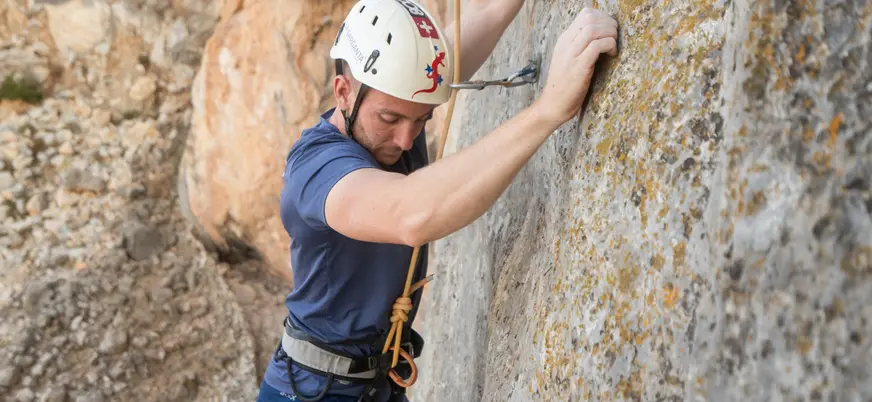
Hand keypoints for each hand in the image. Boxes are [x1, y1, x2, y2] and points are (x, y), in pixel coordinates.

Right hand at [537, 7, 617, 123]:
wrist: (553, 105)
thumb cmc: (565, 85)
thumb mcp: (569, 59)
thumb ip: (580, 45)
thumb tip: (601, 35)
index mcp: (564, 39)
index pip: (585, 14)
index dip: (603, 17)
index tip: (609, 30)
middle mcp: (566, 44)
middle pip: (590, 18)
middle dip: (609, 24)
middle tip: (614, 37)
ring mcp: (571, 54)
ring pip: (593, 29)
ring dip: (610, 34)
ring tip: (613, 46)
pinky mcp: (579, 67)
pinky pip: (597, 46)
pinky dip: (610, 46)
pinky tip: (612, 55)